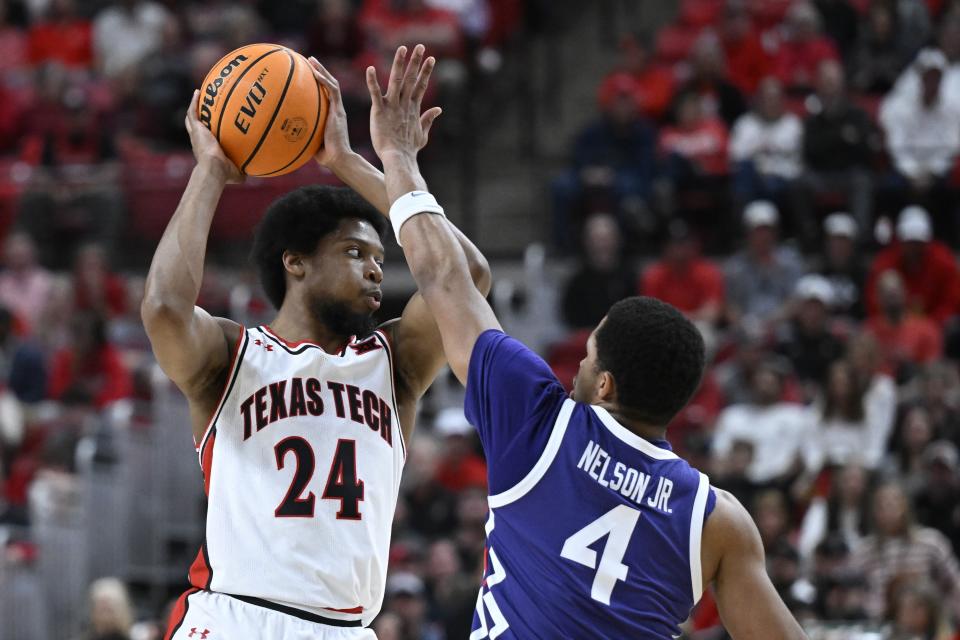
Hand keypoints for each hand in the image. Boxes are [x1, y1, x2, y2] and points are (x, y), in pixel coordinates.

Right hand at [185, 90, 242, 183]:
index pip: (206, 139)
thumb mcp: (237, 173)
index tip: (213, 125)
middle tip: (205, 106)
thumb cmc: (225, 174)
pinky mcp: (196, 129)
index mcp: (206, 149)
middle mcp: (199, 141)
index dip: (208, 132)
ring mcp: (196, 134)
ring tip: (200, 94)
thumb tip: (254, 172)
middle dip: (200, 116)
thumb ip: (244, 170)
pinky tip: (198, 92)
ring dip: (195, 106)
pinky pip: (193, 112)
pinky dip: (194, 102)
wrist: (214, 169)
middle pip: (196, 126)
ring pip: (192, 117)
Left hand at [308, 57, 349, 168]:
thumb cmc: (325, 156)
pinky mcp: (339, 111)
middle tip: (309, 61)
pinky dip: (324, 81)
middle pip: (329, 85)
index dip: (318, 83)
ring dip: (322, 71)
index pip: (326, 94)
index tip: (307, 74)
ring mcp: (338, 109)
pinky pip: (333, 91)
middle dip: (319, 71)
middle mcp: (336, 109)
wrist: (338, 159)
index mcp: (331, 115)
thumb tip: (282, 132)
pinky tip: (315, 73)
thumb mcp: (310, 140)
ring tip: (311, 60)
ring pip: (332, 84)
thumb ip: (302, 133)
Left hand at [365, 44, 441, 159]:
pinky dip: (372, 81)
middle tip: (420, 46)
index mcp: (413, 108)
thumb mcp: (422, 134)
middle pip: (411, 79)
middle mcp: (404, 104)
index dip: (425, 71)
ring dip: (399, 64)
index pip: (421, 85)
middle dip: (416, 62)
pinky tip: (370, 68)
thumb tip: (439, 109)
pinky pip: (375, 93)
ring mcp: (392, 107)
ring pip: (396, 81)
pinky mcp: (379, 111)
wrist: (399, 159)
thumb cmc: (409, 150)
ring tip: (402, 49)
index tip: (431, 58)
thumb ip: (428, 119)